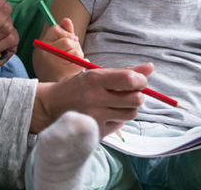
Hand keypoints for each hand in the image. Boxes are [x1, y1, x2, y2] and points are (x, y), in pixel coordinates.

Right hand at [32, 62, 154, 136]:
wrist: (49, 108)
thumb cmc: (75, 88)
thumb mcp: (95, 75)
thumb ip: (123, 72)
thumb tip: (151, 67)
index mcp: (94, 79)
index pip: (130, 79)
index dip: (141, 80)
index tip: (138, 80)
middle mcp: (95, 98)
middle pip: (136, 99)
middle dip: (137, 95)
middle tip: (128, 92)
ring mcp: (96, 117)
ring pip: (131, 113)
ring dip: (128, 107)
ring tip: (115, 103)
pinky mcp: (95, 132)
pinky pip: (120, 124)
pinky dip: (117, 118)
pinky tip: (105, 114)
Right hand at [33, 18, 84, 81]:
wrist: (51, 97)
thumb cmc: (56, 70)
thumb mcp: (55, 50)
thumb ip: (62, 34)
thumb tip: (66, 20)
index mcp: (41, 47)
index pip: (55, 29)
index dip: (65, 34)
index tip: (68, 42)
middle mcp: (45, 55)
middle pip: (68, 41)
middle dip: (74, 46)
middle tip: (70, 56)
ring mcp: (54, 64)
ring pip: (76, 51)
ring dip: (79, 56)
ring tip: (72, 65)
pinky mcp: (65, 74)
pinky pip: (82, 61)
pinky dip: (83, 64)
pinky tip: (76, 71)